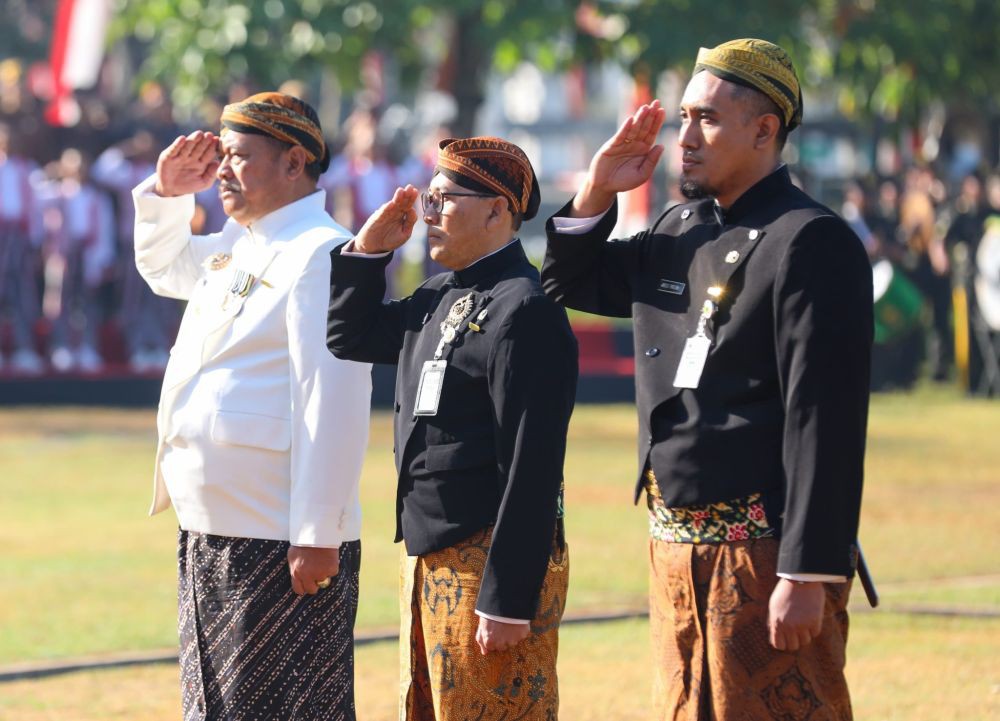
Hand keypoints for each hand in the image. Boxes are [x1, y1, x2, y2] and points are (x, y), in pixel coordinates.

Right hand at [154, 131, 219, 196]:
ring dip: (193, 140)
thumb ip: (211, 174)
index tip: (218, 140)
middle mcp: (191, 157)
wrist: (171, 190)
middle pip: (199, 148)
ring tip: (199, 134)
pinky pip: (174, 150)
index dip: (212, 147)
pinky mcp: (168, 156)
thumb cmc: (189, 186)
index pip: (208, 153)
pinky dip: (177, 144)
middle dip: (204, 141)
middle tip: (209, 135)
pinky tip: (182, 139)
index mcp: (201, 162)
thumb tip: (217, 163)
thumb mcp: (203, 183)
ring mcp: (180, 156)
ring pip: (187, 146)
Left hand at [287, 545, 339, 595]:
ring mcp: (320, 573)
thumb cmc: (303, 541)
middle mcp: (307, 576)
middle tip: (317, 575)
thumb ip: (295, 569)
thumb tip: (298, 578)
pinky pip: (332, 572)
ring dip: (323, 573)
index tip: (307, 585)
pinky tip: (328, 556)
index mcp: (296, 572)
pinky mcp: (331, 569)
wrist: (316, 530)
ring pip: (323, 580)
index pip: (298, 590)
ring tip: (321, 559)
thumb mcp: (293, 556)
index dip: (303, 588)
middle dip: (314, 584)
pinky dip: (332, 566)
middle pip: (312, 590)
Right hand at [351, 185, 419, 253]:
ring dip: (397, 198)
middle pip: (401, 202)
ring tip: (401, 191)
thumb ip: (410, 222)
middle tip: (410, 187)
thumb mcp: (404, 233)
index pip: (408, 205)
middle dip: (406, 195)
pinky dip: (387, 208)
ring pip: (392, 205)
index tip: (416, 191)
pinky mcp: (377, 219)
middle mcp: (394, 212)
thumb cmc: (390, 240)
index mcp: (402, 215)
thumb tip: (413, 210)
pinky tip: (391, 204)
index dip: (412, 198)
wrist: (375, 247)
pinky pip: (383, 213)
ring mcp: (385, 215)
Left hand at [475, 616, 530, 654]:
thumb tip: (484, 653)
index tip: (494, 631)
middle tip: (502, 628)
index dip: (493, 639)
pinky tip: (516, 622)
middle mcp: (501, 644)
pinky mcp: (522, 635)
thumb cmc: (491, 613)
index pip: (492, 647)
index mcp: (489, 642)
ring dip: (512, 636)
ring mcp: (513, 640)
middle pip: (503, 647)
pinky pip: (521, 635)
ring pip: (513, 642)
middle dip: (502, 640)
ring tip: (509, 624)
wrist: (505, 602)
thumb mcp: (482, 625)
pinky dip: (520, 630)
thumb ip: (481, 640)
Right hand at [571, 100, 666, 216]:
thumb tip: (661, 146)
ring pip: (633, 128)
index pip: (652, 133)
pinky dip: (625, 128)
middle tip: (656, 102)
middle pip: (644, 127)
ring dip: (639, 118)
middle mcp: (633, 144)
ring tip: (646, 107)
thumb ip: (652, 161)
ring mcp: (622, 143)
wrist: (605, 186)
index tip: (663, 111)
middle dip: (650, 115)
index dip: (657, 122)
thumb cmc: (624, 181)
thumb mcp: (642, 174)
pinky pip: (620, 135)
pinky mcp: (612, 146)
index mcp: (643, 149)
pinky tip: (631, 119)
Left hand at [768, 578, 825, 650]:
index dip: (783, 643)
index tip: (786, 638)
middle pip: (793, 646)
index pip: (779, 645)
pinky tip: (811, 617)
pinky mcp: (815, 621)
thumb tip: (775, 636)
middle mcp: (789, 626)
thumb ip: (774, 622)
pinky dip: (814, 627)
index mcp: (777, 623)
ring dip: (805, 634)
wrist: (801, 579)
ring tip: (803, 621)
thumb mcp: (774, 606)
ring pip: (805, 641)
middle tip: (796, 631)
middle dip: (795, 640)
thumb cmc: (785, 591)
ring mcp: (802, 625)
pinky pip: (815, 633)